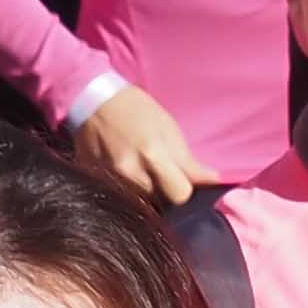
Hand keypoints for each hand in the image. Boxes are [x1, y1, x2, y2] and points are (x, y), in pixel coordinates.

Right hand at [66, 81, 203, 204]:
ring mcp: (108, 180)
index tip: (182, 181)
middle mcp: (129, 172)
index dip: (184, 191)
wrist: (92, 102)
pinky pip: (119, 199)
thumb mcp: (168, 128)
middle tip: (162, 175)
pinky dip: (127, 192)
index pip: (180, 195)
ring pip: (140, 206)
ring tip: (143, 174)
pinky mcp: (94, 183)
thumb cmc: (137, 110)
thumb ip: (189, 162)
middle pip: (159, 205)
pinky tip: (127, 174)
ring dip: (147, 196)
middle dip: (165, 194)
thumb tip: (215, 181)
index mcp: (152, 155)